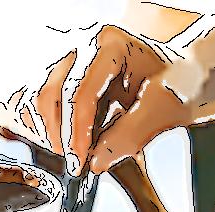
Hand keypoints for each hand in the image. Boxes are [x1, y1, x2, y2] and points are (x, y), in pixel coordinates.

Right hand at [29, 25, 202, 174]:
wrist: (178, 77)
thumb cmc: (175, 86)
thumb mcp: (163, 111)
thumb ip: (129, 135)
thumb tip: (96, 162)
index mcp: (111, 46)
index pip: (81, 92)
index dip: (77, 132)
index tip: (80, 160)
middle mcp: (85, 45)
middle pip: (52, 92)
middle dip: (60, 134)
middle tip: (74, 163)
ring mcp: (71, 58)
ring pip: (39, 94)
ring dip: (48, 130)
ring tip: (69, 153)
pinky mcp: (63, 74)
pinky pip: (36, 97)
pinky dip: (39, 121)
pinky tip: (56, 139)